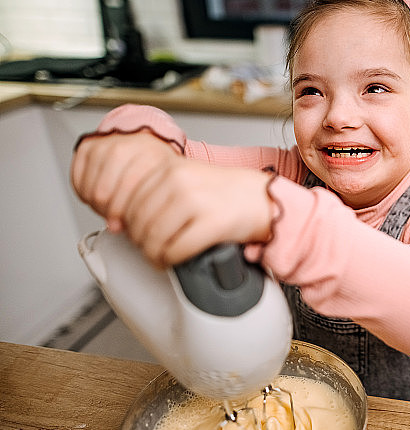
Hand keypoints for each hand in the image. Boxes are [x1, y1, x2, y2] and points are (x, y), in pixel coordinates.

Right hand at [71, 130, 180, 231]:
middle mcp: (124, 149)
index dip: (125, 217)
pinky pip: (78, 183)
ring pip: (91, 193)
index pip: (129, 197)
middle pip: (104, 197)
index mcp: (149, 158)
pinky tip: (101, 191)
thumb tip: (116, 227)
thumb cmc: (153, 165)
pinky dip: (87, 193)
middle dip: (110, 213)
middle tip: (118, 215)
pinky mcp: (86, 147)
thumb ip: (146, 207)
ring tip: (112, 203)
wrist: (144, 142)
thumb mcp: (162, 185)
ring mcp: (103, 146)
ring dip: (99, 205)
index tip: (127, 224)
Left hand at [71, 131, 272, 266]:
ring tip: (163, 257)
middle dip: (142, 243)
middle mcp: (179, 182)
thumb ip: (157, 193)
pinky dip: (173, 261)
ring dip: (155, 255)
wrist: (266, 199)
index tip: (139, 234)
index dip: (128, 225)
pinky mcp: (212, 223)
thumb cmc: (228, 194)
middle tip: (152, 250)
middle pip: (138, 223)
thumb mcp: (188, 180)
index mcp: (169, 168)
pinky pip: (178, 250)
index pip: (127, 201)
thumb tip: (125, 222)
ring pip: (154, 239)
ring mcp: (196, 201)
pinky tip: (177, 260)